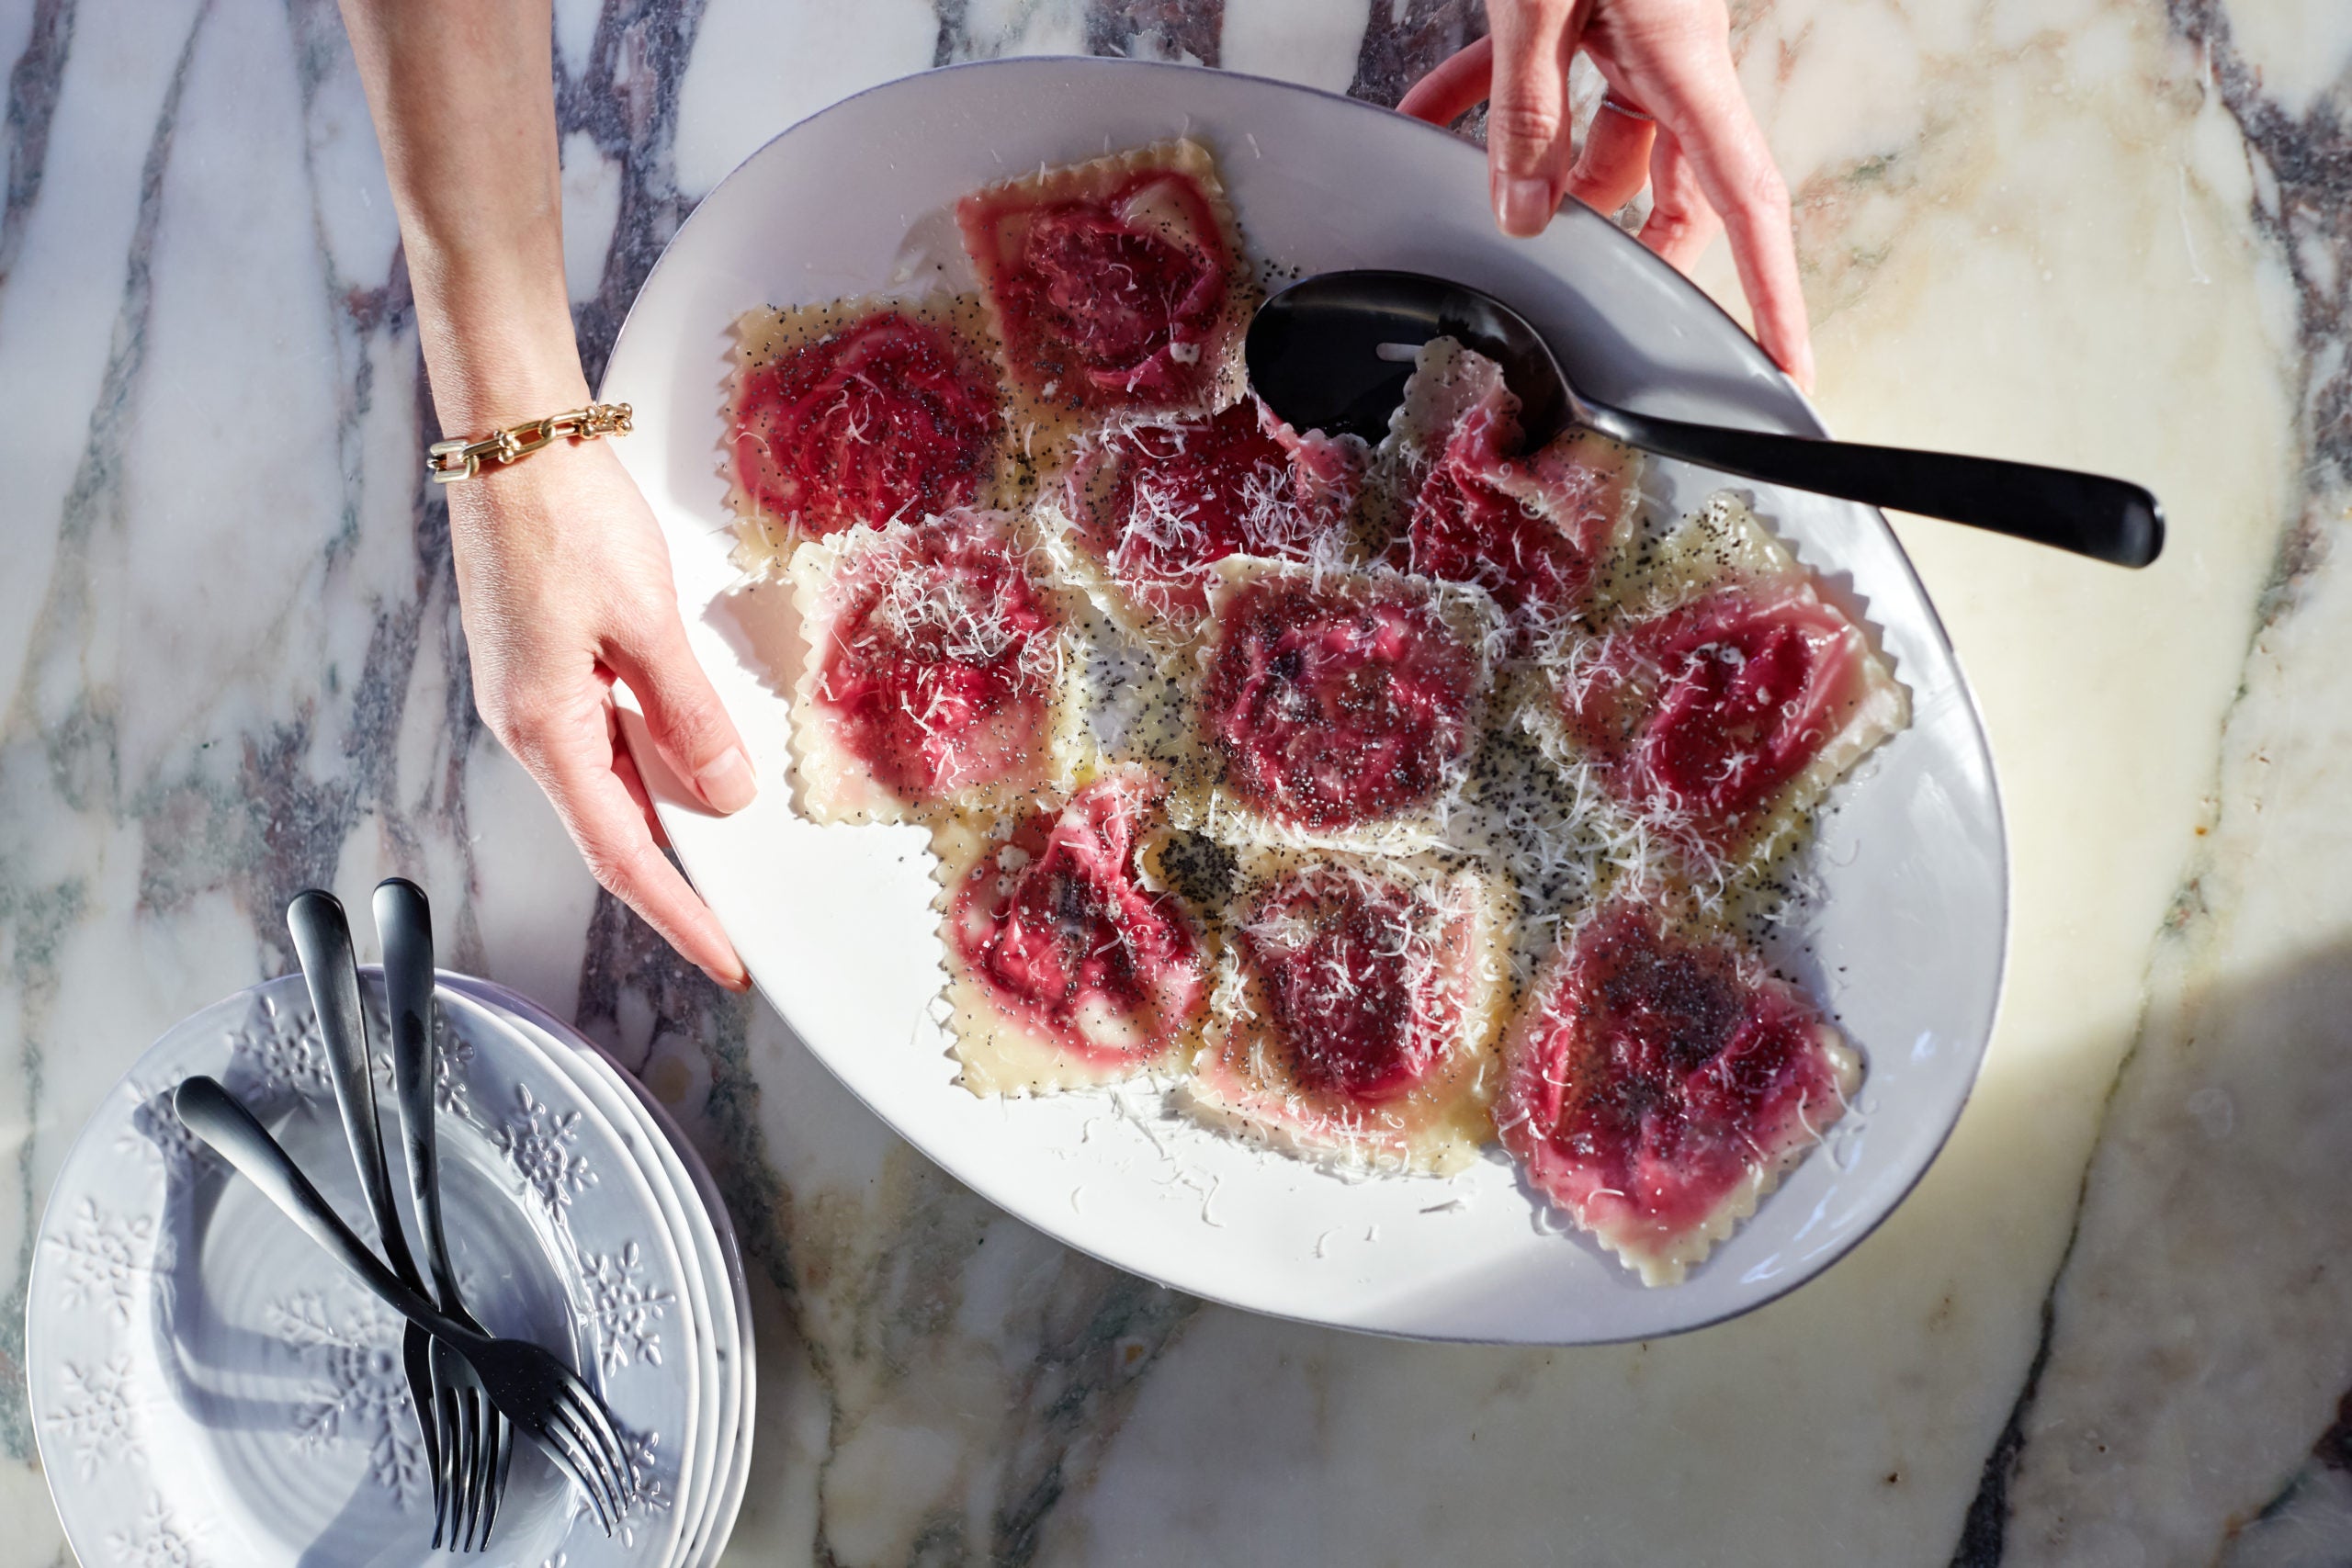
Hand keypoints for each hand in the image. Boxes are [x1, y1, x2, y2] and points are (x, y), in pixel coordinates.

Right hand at [452, 439, 754, 990]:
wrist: (510, 439)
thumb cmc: (565, 519)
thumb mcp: (646, 625)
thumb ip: (689, 717)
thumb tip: (725, 797)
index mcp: (547, 731)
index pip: (622, 856)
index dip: (678, 916)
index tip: (727, 960)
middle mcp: (531, 726)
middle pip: (616, 829)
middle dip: (679, 879)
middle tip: (741, 921)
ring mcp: (533, 696)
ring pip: (615, 781)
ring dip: (671, 814)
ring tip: (731, 846)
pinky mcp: (544, 664)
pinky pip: (607, 736)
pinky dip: (655, 758)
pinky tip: (694, 756)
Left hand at [1400, 0, 1813, 390]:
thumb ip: (1529, 106)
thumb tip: (1523, 212)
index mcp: (1685, 61)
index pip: (1744, 200)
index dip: (1771, 291)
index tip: (1786, 365)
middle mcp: (1671, 57)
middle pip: (1667, 188)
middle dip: (1615, 244)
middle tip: (1569, 293)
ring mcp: (1632, 32)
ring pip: (1596, 138)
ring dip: (1530, 168)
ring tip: (1465, 197)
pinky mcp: (1585, 3)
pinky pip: (1539, 74)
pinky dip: (1483, 100)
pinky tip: (1423, 118)